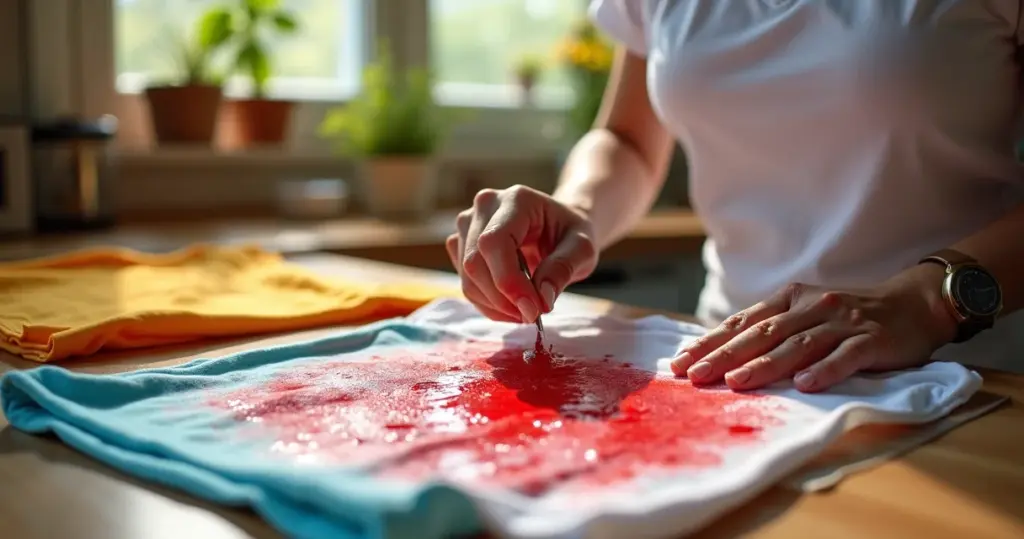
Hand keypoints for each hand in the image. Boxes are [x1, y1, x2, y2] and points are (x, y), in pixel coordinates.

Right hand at [447, 185, 598, 322]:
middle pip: (474, 263)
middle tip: (533, 314)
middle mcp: (485, 206)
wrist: (558, 227)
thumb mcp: (583, 249)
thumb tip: (541, 299)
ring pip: (467, 278)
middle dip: (503, 299)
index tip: (533, 309)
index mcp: (516, 200)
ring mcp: (468, 225)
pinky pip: (466, 283)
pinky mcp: (461, 245)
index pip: (494, 243)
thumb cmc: (570, 233)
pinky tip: (511, 303)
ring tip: (526, 310)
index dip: (507, 281)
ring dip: (496, 306)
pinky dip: (488, 304)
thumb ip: (563, 269)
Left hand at [670, 265, 958, 391]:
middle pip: (761, 334)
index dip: (710, 342)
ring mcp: (842, 323)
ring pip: (797, 345)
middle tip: (694, 376)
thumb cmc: (850, 316)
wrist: (914, 304)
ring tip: (735, 382)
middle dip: (724, 356)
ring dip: (764, 365)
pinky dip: (824, 370)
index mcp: (791, 300)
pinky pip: (845, 357)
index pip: (743, 323)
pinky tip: (804, 385)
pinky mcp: (871, 341)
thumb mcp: (807, 314)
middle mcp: (811, 308)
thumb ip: (772, 329)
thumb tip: (723, 354)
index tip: (680, 362)